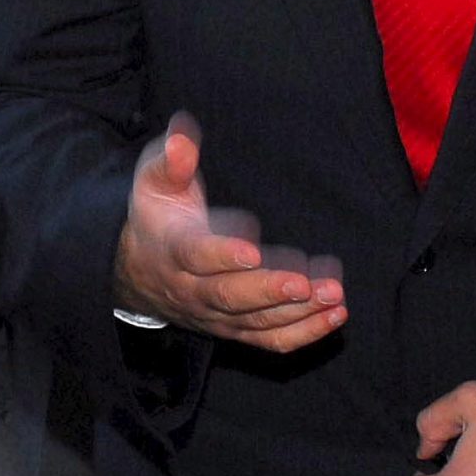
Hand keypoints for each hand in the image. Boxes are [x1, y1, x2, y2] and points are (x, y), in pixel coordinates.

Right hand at [110, 114, 344, 352]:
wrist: (139, 272)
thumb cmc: (157, 216)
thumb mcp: (154, 183)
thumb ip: (171, 161)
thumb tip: (182, 136)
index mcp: (173, 250)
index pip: (196, 256)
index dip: (222, 256)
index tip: (253, 250)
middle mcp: (194, 290)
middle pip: (230, 297)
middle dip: (269, 291)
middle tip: (306, 283)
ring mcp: (217, 315)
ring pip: (256, 321)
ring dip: (298, 312)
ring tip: (334, 294)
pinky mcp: (236, 328)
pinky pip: (270, 339)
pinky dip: (304, 332)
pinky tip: (335, 315)